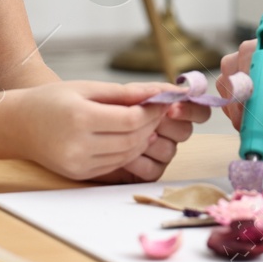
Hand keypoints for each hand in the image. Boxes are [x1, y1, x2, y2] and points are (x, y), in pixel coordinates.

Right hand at [7, 80, 168, 180]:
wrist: (18, 125)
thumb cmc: (52, 100)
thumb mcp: (86, 88)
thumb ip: (122, 93)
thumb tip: (158, 91)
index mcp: (80, 118)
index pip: (130, 120)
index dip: (152, 111)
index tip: (162, 99)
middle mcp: (79, 146)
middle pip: (132, 139)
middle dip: (152, 124)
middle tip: (160, 109)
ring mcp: (79, 164)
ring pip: (127, 154)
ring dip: (143, 139)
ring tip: (148, 122)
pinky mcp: (80, 174)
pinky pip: (115, 164)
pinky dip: (128, 151)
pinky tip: (132, 137)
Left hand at [95, 98, 212, 183]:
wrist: (64, 128)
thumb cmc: (88, 105)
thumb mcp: (113, 94)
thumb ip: (143, 91)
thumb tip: (174, 89)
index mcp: (167, 107)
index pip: (197, 111)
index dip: (191, 109)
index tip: (171, 107)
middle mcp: (167, 130)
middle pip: (185, 131)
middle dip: (169, 125)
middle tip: (151, 121)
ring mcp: (157, 152)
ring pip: (169, 150)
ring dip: (153, 142)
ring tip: (132, 135)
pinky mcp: (144, 172)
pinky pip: (153, 169)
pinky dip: (140, 162)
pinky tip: (125, 156)